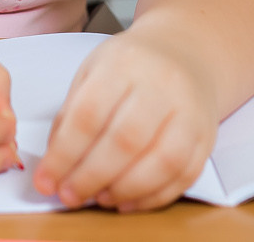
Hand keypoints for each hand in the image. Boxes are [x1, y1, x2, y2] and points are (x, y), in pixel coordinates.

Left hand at [34, 28, 217, 212]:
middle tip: (70, 196)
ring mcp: (189, 110)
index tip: (46, 181)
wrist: (186, 52)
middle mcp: (161, 84)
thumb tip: (55, 166)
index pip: (89, 114)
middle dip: (91, 177)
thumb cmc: (131, 66)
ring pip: (161, 162)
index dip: (64, 154)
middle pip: (125, 140)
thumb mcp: (92, 72)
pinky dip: (154, 197)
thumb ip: (71, 115)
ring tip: (100, 199)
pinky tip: (128, 201)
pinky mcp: (207, 135)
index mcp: (122, 63)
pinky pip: (185, 175)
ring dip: (125, 190)